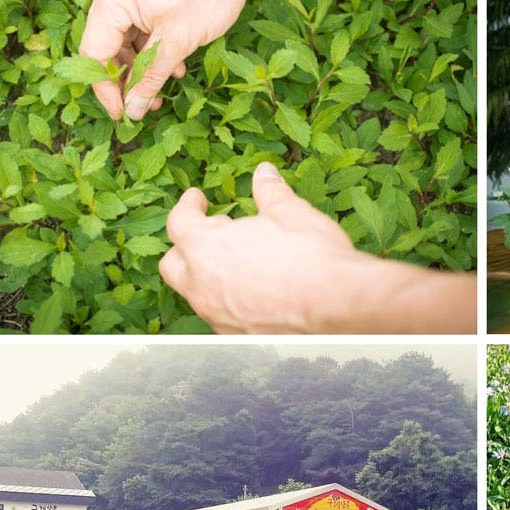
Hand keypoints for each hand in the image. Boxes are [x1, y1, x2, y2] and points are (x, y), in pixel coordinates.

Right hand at [79, 0, 256, 120]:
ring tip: (167, 84)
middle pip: (107, 44)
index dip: (106, 88)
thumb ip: (150, 76)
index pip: (95, 52)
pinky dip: (153, 44)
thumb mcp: (178, 41)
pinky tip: (175, 63)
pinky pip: (138, 21)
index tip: (122, 115)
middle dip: (128, 78)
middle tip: (147, 105)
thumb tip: (133, 109)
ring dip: (143, 63)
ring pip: (125, 35)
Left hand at [159, 162, 360, 333]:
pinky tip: (256, 294)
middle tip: (215, 233)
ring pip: (197, 295)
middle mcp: (202, 286)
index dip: (188, 206)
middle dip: (187, 247)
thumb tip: (265, 173)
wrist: (336, 303)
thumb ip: (270, 192)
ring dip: (209, 277)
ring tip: (240, 264)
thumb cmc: (310, 254)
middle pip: (173, 265)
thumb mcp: (290, 212)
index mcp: (206, 247)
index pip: (179, 222)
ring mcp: (218, 316)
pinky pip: (222, 317)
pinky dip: (230, 302)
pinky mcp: (238, 337)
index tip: (197, 199)